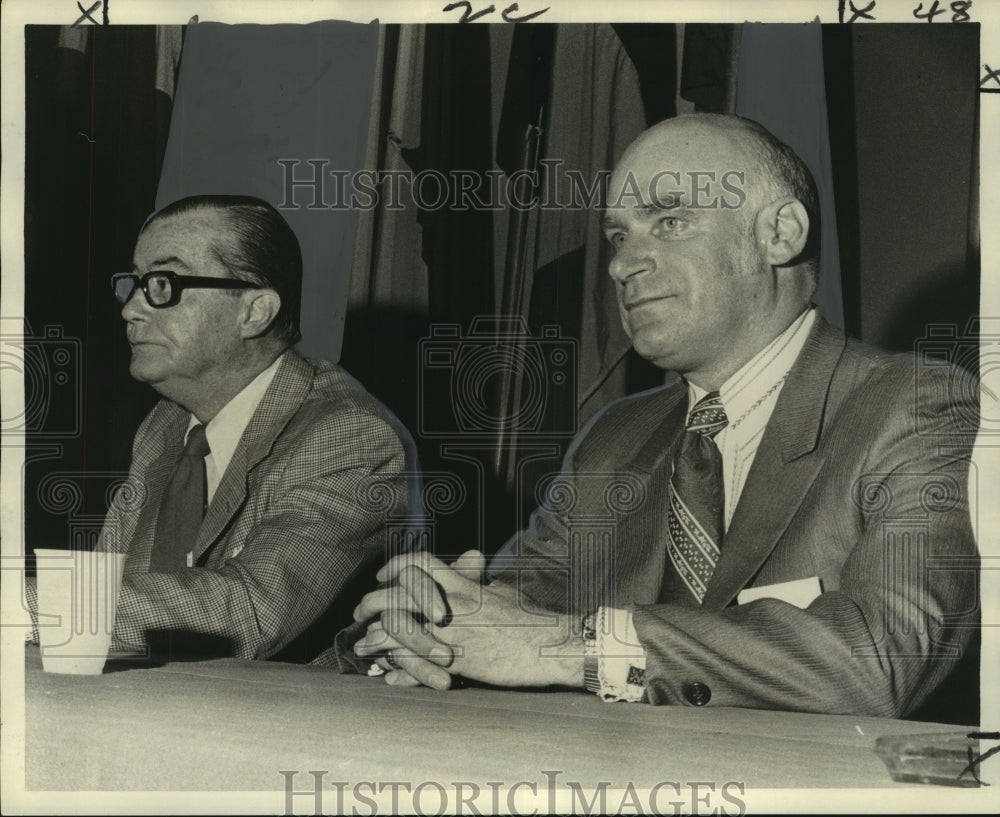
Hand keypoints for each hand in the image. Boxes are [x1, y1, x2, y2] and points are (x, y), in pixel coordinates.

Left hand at [355, 551, 582, 689]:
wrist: (549, 645)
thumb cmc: (528, 617)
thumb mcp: (501, 588)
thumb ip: (477, 579)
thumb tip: (469, 564)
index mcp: (463, 584)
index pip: (420, 564)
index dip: (396, 567)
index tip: (384, 576)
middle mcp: (452, 604)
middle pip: (399, 592)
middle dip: (373, 600)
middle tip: (362, 610)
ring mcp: (452, 632)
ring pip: (398, 626)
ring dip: (375, 635)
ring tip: (363, 642)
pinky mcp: (455, 660)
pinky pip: (413, 660)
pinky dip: (395, 665)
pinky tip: (388, 672)